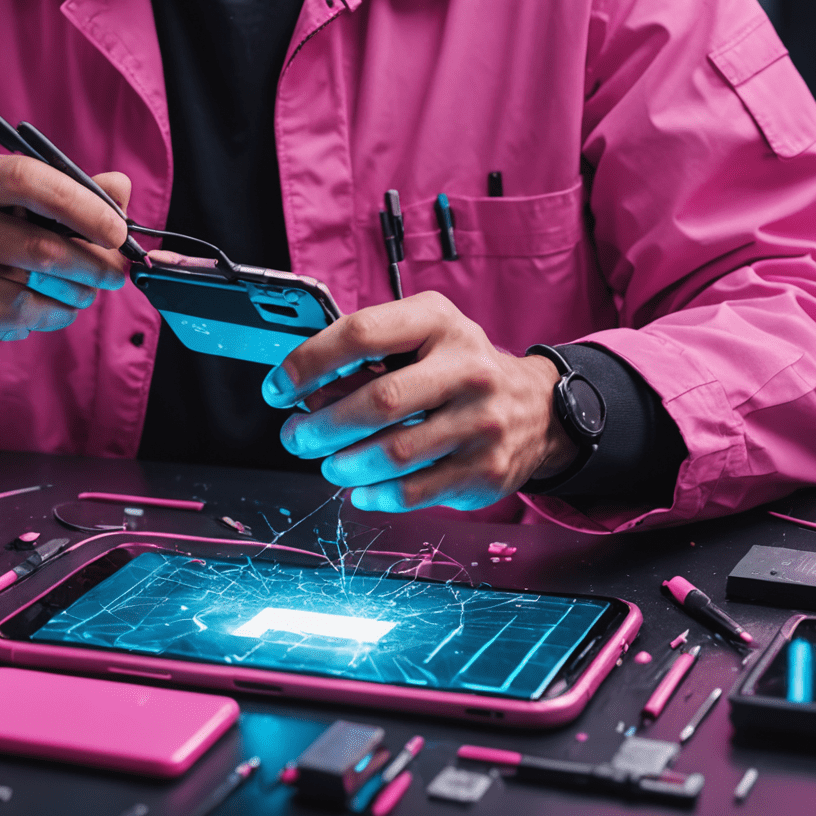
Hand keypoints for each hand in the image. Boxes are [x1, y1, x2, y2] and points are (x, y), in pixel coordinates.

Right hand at [0, 154, 131, 368]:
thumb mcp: (17, 207)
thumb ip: (73, 192)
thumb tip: (120, 186)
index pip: (27, 178)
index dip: (82, 203)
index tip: (117, 228)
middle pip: (44, 243)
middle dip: (95, 262)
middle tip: (116, 271)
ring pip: (44, 282)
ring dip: (80, 290)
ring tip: (82, 289)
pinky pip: (32, 313)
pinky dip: (56, 313)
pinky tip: (46, 307)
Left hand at [260, 293, 577, 511]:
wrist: (535, 406)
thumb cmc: (456, 367)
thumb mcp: (418, 338)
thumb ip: (365, 357)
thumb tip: (303, 393)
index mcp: (438, 321)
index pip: (361, 334)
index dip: (309, 362)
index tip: (280, 387)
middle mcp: (466, 367)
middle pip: (376, 403)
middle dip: (320, 426)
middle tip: (296, 436)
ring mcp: (481, 421)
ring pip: (392, 455)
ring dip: (342, 464)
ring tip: (327, 461)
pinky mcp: (486, 470)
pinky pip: (413, 492)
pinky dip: (374, 493)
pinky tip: (360, 486)